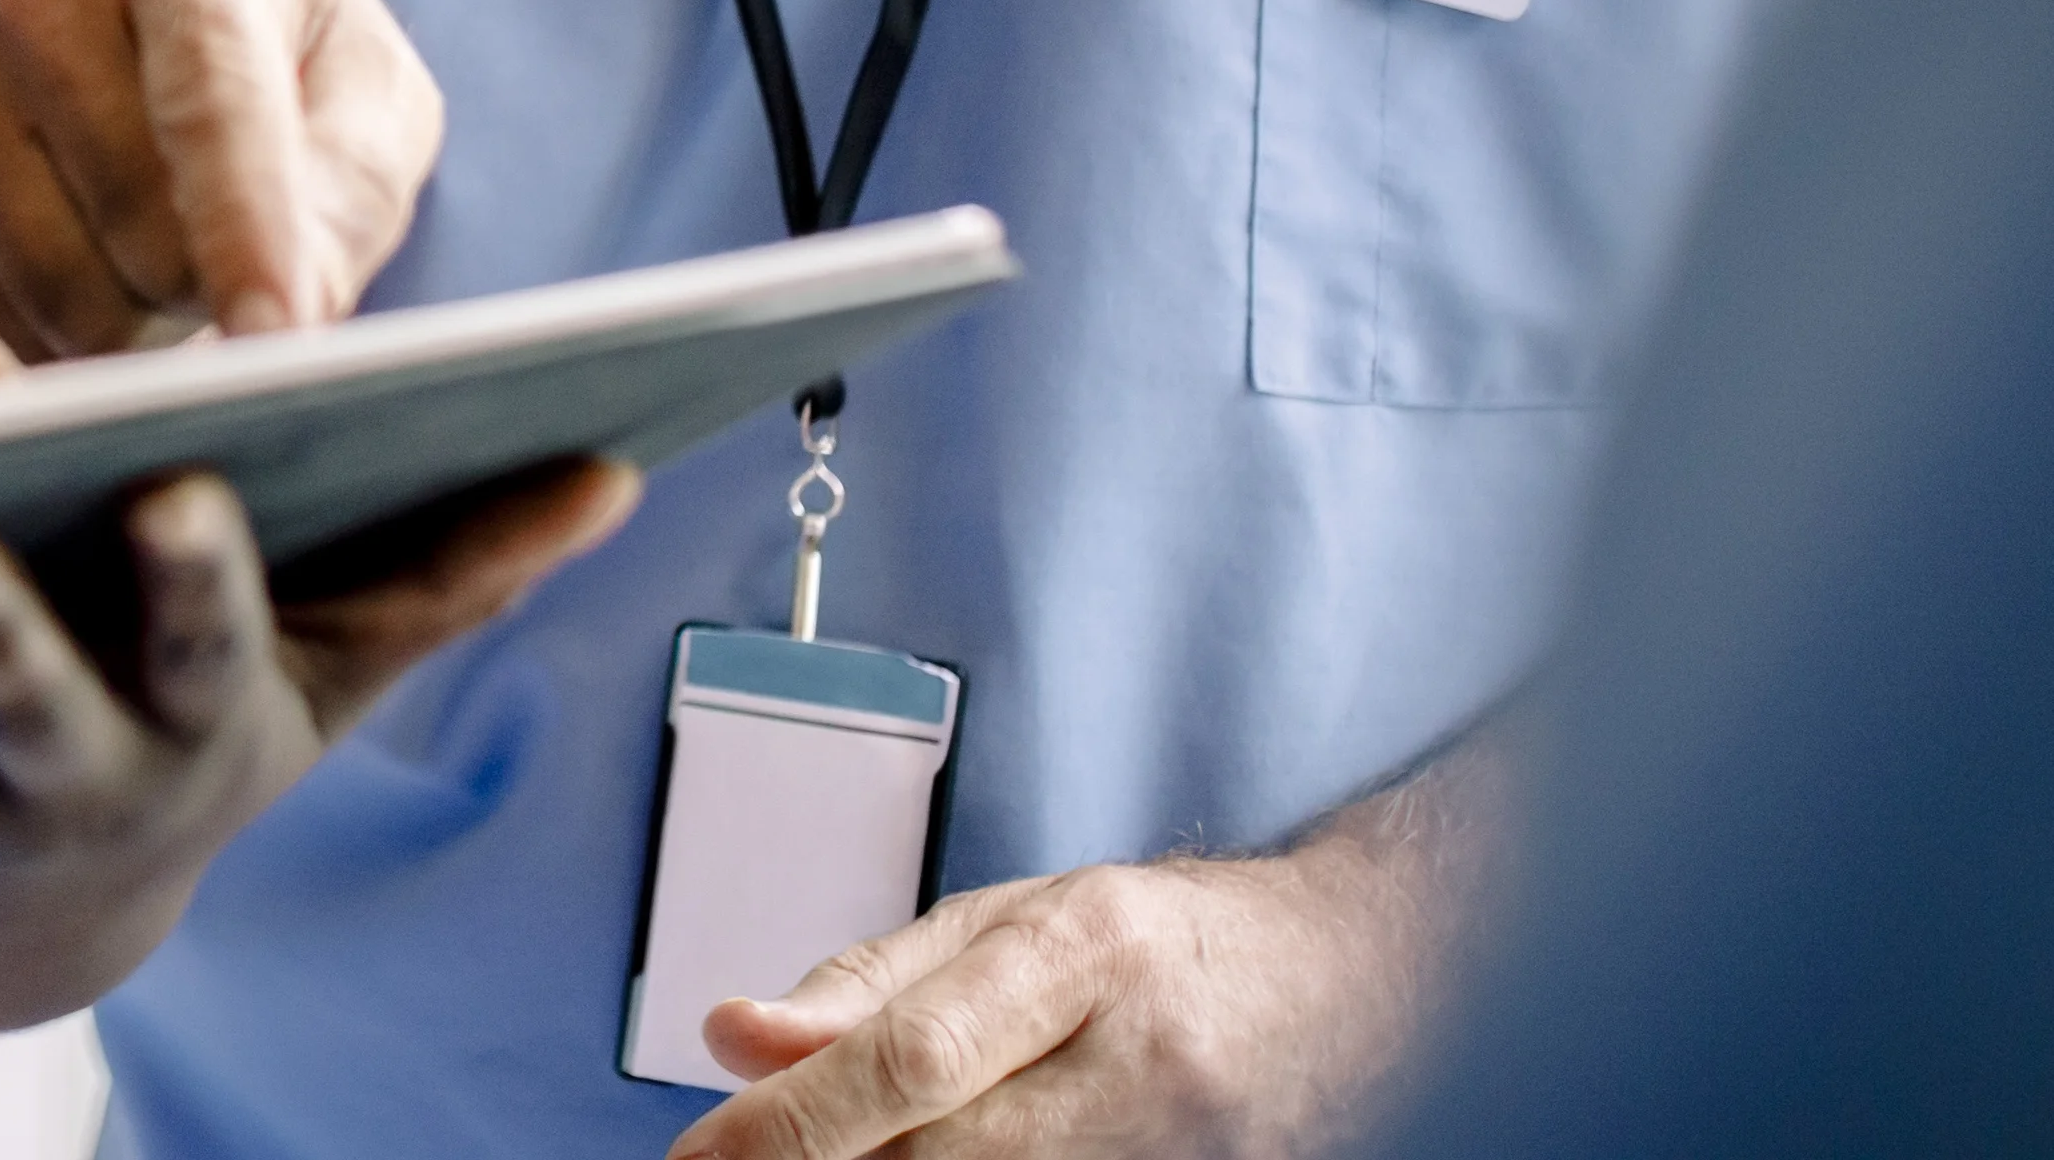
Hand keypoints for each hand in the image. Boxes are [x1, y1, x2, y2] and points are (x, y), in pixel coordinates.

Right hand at [0, 0, 442, 357]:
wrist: (158, 24)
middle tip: (230, 244)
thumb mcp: (372, 102)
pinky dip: (42, 339)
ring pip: (54, 287)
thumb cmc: (290, 61)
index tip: (275, 337)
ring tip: (156, 249)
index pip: (211, 105)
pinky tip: (79, 270)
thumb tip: (275, 323)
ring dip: (132, 323)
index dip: (248, 233)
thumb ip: (347, 195)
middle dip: (207, 283)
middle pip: (138, 223)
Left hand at [0, 456, 634, 1029]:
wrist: (31, 929)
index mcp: (190, 712)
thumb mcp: (330, 671)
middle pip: (19, 691)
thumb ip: (449, 565)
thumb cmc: (191, 726)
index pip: (208, 637)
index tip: (182, 482)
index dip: (199, 571)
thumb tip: (611, 462)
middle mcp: (59, 764)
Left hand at [668, 780, 1483, 1159]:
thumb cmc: (1154, 938)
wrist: (1349, 980)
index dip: (798, 1118)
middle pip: (948, 1151)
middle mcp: (1143, 1064)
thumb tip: (734, 1037)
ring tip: (816, 1158)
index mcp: (1085, 950)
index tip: (704, 1150)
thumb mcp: (1005, 917)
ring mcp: (1184, 1151)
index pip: (916, 1057)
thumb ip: (865, 982)